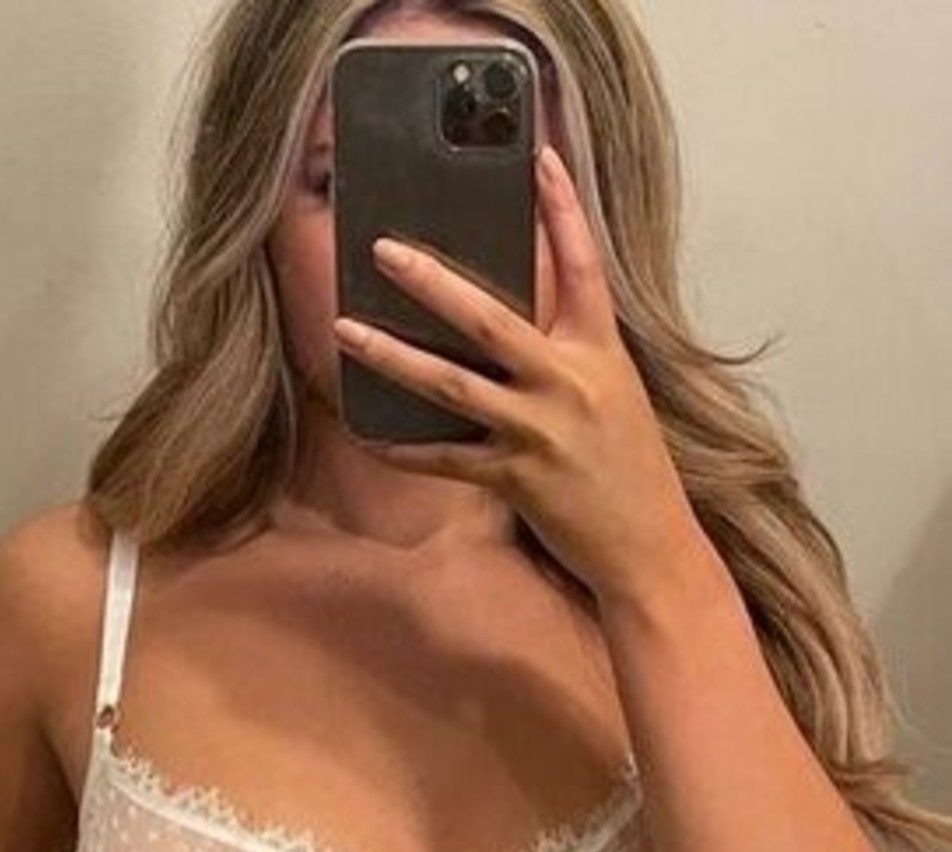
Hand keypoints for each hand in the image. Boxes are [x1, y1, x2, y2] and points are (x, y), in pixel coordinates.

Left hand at [333, 144, 705, 606]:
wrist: (651, 549)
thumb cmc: (630, 471)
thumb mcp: (614, 393)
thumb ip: (571, 351)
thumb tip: (517, 319)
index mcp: (600, 352)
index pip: (583, 265)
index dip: (562, 208)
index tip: (540, 156)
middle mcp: (570, 383)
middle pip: (491, 319)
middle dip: (432, 283)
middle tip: (384, 251)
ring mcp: (541, 431)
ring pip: (454, 386)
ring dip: (394, 358)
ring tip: (347, 331)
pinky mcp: (517, 479)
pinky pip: (446, 458)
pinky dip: (403, 448)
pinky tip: (366, 435)